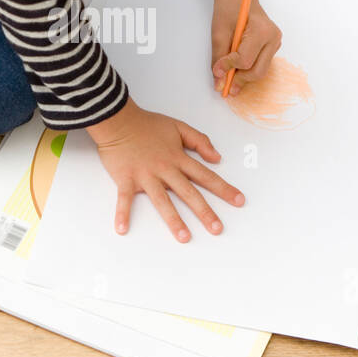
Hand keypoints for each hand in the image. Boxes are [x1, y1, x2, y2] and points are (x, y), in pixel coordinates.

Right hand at [87, 98, 244, 242]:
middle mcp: (165, 169)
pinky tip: (122, 228)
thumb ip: (199, 140)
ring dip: (173, 220)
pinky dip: (122, 213)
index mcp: (178, 158)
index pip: (206, 176)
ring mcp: (145, 176)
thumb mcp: (178, 126)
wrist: (119, 120)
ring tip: (184, 237)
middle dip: (205, 212)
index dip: (224, 189)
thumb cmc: (146, 124)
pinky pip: (124, 199)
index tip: (239, 200)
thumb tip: (217, 157)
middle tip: (217, 229)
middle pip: (189, 193)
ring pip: (162, 201)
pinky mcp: (126, 179)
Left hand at [211, 0, 281, 94]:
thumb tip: (219, 78)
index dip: (229, 68)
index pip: (245, 60)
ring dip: (244, 76)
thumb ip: (219, 57)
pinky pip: (261, 64)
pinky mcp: (273, 45)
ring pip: (260, 70)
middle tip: (224, 86)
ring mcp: (275, 42)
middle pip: (257, 71)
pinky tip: (237, 68)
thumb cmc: (230, 7)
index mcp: (261, 31)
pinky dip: (248, 69)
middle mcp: (273, 38)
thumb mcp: (218, 32)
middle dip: (239, 80)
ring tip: (229, 77)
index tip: (217, 71)